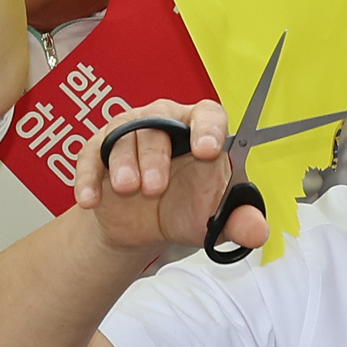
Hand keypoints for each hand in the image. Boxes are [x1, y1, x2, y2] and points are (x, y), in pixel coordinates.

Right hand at [80, 96, 262, 264]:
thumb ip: (238, 222)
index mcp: (199, 131)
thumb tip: (258, 231)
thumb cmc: (184, 209)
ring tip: (127, 190)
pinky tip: (91, 200)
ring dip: (123, 163)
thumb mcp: (212, 220)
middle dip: (155, 156)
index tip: (207, 150)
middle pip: (158, 122)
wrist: (143, 227)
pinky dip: (88, 177)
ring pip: (123, 134)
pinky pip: (90, 154)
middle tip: (154, 188)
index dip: (208, 128)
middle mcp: (163, 123)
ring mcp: (128, 133)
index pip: (207, 114)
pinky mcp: (98, 150)